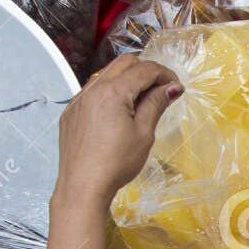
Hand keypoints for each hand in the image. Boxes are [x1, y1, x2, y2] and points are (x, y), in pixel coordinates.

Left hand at [54, 55, 180, 206]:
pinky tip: (119, 112)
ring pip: (106, 75)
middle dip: (146, 71)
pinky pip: (93, 91)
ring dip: (127, 80)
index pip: (144, 69)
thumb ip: (156, 104)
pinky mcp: (71, 112)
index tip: (177, 87)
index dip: (165, 74)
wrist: (83, 185)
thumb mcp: (144, 133)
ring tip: (142, 101)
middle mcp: (93, 89)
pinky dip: (110, 92)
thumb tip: (172, 87)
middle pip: (124, 63)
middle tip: (162, 90)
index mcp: (113, 92)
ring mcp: (78, 100)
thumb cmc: (117, 162)